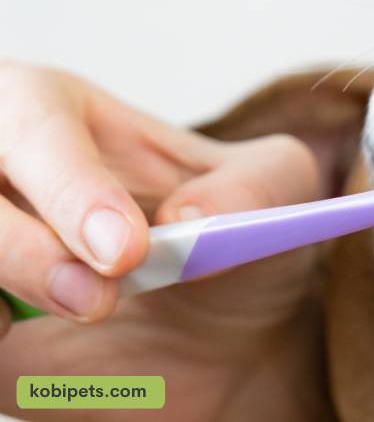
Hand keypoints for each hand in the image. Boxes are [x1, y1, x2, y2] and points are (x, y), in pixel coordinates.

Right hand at [0, 62, 332, 419]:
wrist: (215, 334)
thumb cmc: (228, 236)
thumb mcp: (276, 188)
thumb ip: (258, 184)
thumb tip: (192, 218)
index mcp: (49, 112)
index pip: (34, 127)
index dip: (72, 191)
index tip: (125, 251)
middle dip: (23, 249)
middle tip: (98, 297)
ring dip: (11, 286)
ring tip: (85, 309)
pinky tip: (29, 334)